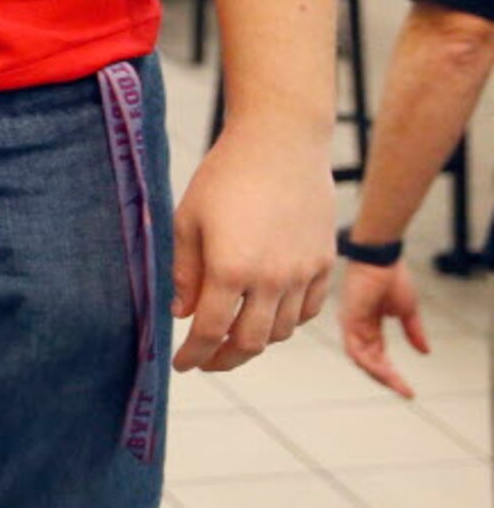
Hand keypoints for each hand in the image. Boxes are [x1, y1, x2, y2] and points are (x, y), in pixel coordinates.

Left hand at [170, 124, 334, 371]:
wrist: (280, 143)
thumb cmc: (225, 176)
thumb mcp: (188, 219)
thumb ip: (185, 272)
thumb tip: (184, 314)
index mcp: (230, 269)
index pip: (210, 331)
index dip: (194, 354)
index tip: (182, 364)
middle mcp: (272, 279)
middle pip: (250, 342)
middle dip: (225, 360)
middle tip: (207, 362)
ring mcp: (304, 273)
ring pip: (283, 331)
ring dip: (256, 341)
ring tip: (235, 336)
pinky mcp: (325, 263)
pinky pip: (309, 310)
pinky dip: (288, 322)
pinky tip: (270, 315)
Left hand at [340, 259, 428, 397]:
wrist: (382, 258)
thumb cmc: (392, 277)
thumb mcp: (407, 311)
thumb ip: (412, 332)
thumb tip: (424, 352)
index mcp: (369, 325)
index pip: (378, 355)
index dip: (391, 373)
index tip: (408, 390)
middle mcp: (358, 327)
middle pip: (369, 361)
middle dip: (386, 378)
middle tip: (405, 392)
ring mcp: (351, 324)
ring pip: (361, 359)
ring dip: (379, 374)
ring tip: (398, 385)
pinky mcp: (349, 319)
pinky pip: (355, 348)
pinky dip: (369, 362)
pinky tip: (384, 372)